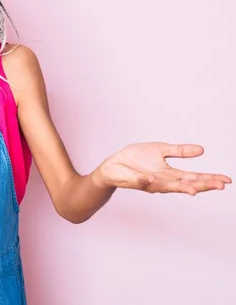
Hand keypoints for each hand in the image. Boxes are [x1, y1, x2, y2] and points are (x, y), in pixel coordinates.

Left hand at [93, 142, 231, 194]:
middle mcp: (162, 181)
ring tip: (194, 189)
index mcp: (170, 174)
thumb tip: (202, 150)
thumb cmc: (137, 158)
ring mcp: (149, 182)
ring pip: (166, 186)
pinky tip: (155, 179)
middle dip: (202, 186)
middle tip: (219, 186)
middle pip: (185, 184)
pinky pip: (142, 180)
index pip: (194, 178)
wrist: (113, 164)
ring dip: (179, 188)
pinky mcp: (134, 180)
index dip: (210, 179)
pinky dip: (148, 180)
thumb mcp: (161, 150)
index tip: (226, 180)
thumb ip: (180, 151)